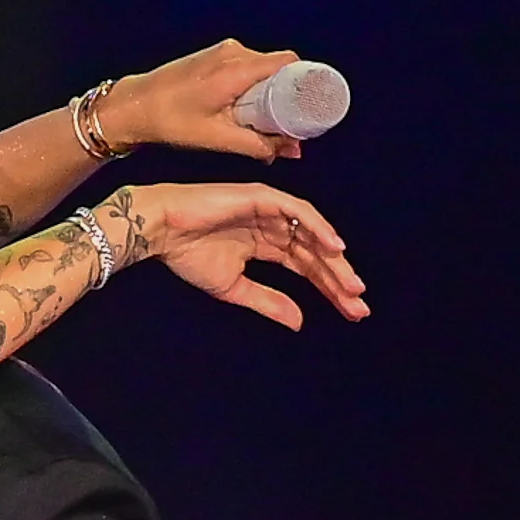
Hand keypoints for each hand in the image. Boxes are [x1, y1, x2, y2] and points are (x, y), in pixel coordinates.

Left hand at [104, 39, 305, 161]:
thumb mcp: (217, 138)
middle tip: (289, 121)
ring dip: (267, 91)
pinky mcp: (212, 56)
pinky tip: (244, 109)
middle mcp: (232, 53)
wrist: (132, 106)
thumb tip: (291, 151)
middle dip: (288, 93)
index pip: (289, 63)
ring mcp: (221, 51)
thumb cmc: (168, 120)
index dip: (306, 81)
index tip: (312, 104)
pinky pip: (245, 67)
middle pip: (278, 66)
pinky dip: (251, 86)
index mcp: (236, 69)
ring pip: (261, 67)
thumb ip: (257, 145)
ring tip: (263, 120)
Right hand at [109, 182, 369, 328]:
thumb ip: (267, 301)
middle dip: (338, 280)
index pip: (306, 268)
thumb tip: (299, 323)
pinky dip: (318, 228)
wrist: (160, 230)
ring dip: (333, 260)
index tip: (350, 311)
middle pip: (315, 254)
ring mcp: (271, 211)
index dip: (328, 289)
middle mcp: (274, 227)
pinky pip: (299, 212)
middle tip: (358, 305)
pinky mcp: (263, 197)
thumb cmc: (187, 254)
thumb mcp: (233, 287)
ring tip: (351, 285)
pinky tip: (334, 248)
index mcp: (266, 245)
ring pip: (312, 235)